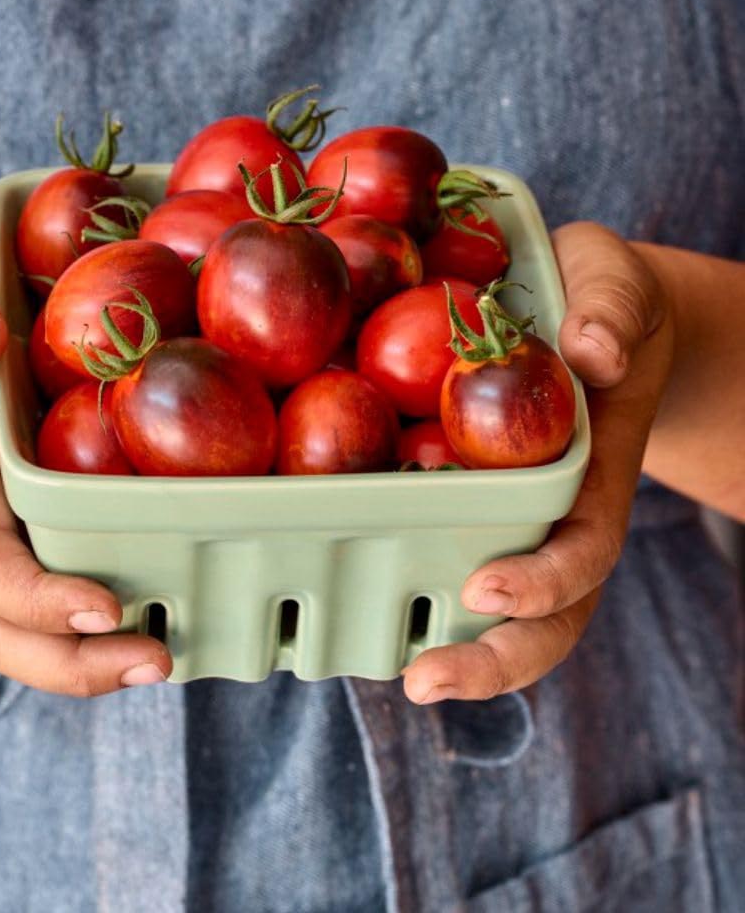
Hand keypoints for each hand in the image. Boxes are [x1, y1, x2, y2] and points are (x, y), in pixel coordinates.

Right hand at [0, 220, 171, 694]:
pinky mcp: (7, 532)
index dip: (35, 596)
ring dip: (84, 664)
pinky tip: (155, 616)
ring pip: (12, 631)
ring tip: (163, 660)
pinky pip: (38, 596)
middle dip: (70, 662)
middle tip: (157, 661)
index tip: (106, 607)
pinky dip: (88, 629)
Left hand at [403, 222, 673, 703]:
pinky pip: (442, 552)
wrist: (582, 316)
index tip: (486, 585)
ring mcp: (513, 521)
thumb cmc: (599, 299)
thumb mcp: (617, 285)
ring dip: (447, 648)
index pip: (584, 549)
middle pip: (542, 615)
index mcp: (595, 475)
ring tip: (384, 670)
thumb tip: (593, 353)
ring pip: (491, 608)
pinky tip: (348, 594)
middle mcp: (555, 516)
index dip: (543, 580)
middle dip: (491, 657)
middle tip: (424, 680)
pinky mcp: (465, 502)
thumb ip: (613, 312)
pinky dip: (407, 584)